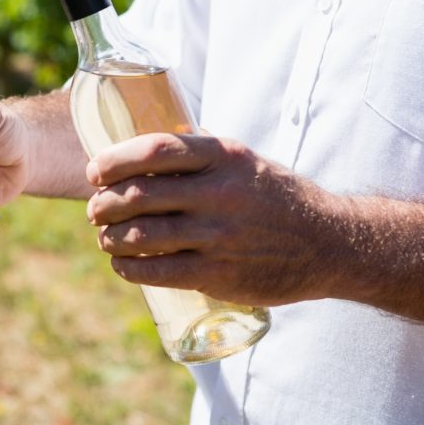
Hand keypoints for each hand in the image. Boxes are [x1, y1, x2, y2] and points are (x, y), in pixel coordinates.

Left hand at [85, 132, 338, 305]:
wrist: (329, 243)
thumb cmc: (273, 196)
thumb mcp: (243, 160)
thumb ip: (198, 157)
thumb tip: (138, 154)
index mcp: (223, 156)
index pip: (154, 150)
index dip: (114, 161)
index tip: (94, 172)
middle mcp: (220, 193)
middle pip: (139, 195)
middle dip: (103, 204)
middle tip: (95, 210)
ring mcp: (219, 236)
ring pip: (141, 236)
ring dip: (110, 238)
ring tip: (104, 237)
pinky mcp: (220, 274)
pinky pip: (158, 272)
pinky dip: (128, 268)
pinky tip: (121, 264)